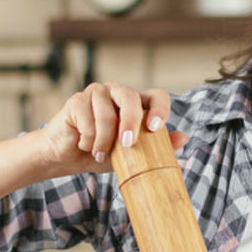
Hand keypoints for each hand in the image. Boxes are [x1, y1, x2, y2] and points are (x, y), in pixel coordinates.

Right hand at [37, 83, 188, 174]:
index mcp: (136, 103)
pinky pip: (87, 118)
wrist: (66, 158)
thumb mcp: (133, 156)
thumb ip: (158, 146)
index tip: (155, 127)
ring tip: (98, 154)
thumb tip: (184, 138)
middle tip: (128, 144)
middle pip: (130, 96)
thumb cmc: (101, 153)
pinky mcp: (77, 100)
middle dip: (131, 121)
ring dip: (103, 139)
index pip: (156, 95)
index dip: (160, 108)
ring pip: (106, 112)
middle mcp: (118, 93)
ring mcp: (97, 93)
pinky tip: (85, 145)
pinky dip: (88, 139)